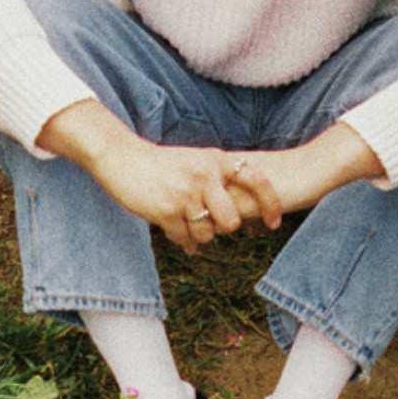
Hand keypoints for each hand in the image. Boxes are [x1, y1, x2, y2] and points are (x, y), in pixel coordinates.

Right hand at [90, 139, 273, 253]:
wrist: (123, 158)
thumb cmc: (162, 164)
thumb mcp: (196, 160)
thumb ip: (218, 179)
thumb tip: (239, 214)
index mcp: (216, 161)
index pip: (257, 181)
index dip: (271, 204)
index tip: (274, 222)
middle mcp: (205, 177)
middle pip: (232, 221)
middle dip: (222, 228)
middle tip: (210, 223)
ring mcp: (185, 195)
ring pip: (207, 234)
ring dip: (198, 235)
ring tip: (186, 223)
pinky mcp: (166, 211)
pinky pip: (184, 238)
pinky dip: (181, 239)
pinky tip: (174, 231)